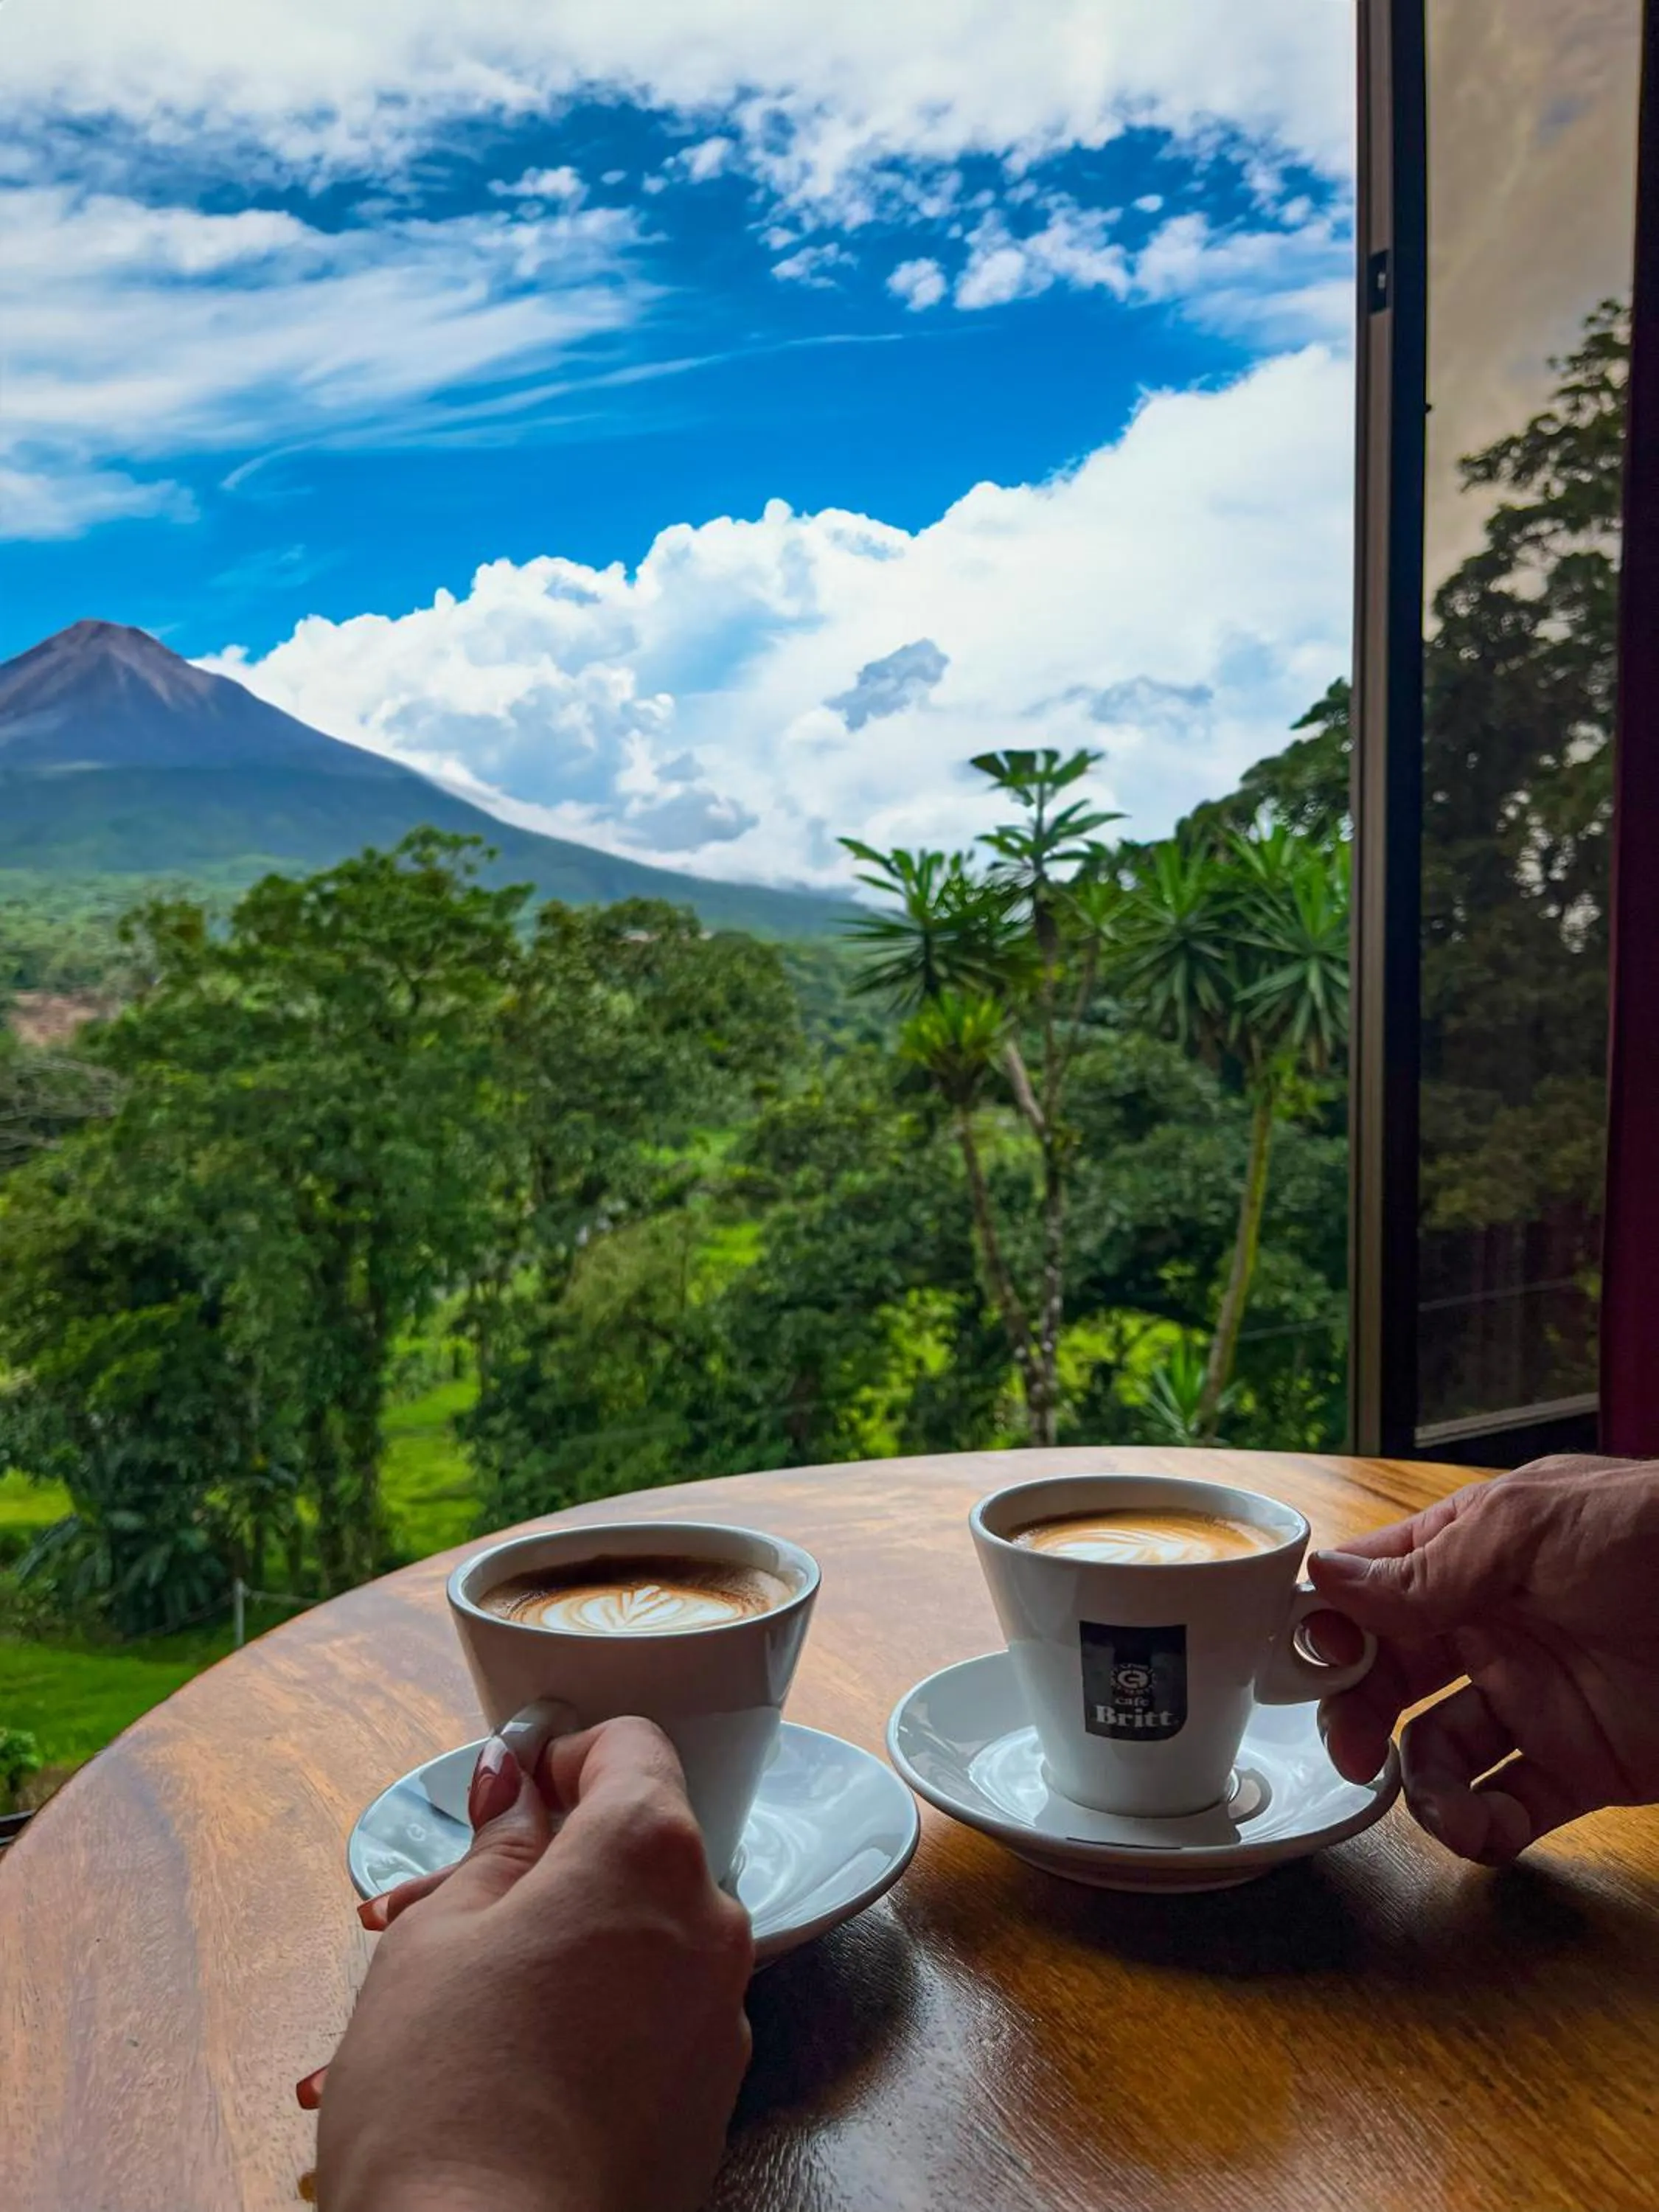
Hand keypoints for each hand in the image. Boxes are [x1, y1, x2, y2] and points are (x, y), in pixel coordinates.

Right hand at [311, 1716, 753, 2211]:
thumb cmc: (447, 2097)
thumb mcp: (437, 1937)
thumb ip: (493, 1844)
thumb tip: (513, 1785)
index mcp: (649, 1853)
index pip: (630, 1747)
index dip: (560, 1757)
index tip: (504, 1794)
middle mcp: (710, 1924)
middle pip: (630, 1852)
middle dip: (539, 1869)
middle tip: (435, 1914)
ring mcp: (718, 2020)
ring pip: (633, 1943)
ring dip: (549, 1951)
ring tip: (441, 2009)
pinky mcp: (708, 2103)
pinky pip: (646, 2025)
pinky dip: (580, 2024)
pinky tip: (491, 2071)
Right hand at [1309, 1456, 1658, 1864]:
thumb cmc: (1655, 1534)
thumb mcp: (1529, 1529)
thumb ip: (1429, 1570)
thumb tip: (1328, 1583)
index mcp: (1467, 1557)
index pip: (1368, 1592)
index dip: (1325, 1627)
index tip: (1299, 1662)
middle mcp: (1488, 1630)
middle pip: (1386, 1680)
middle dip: (1353, 1715)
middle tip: (1347, 1745)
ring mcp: (1533, 1700)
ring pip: (1436, 1754)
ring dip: (1417, 1784)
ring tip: (1430, 1800)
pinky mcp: (1583, 1766)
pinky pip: (1509, 1807)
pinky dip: (1482, 1830)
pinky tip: (1479, 1829)